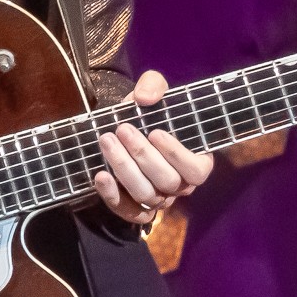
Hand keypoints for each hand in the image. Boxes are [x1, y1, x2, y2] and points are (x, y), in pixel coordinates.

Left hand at [93, 70, 212, 226]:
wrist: (123, 128)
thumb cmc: (147, 113)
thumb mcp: (152, 92)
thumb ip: (154, 85)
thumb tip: (145, 97)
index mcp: (195, 162)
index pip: (196, 170)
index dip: (177, 154)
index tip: (155, 132)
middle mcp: (180, 185)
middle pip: (167, 181)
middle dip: (142, 155)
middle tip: (122, 130)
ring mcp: (158, 200)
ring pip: (145, 194)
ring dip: (124, 168)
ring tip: (107, 141)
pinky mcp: (135, 209)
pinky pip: (127, 211)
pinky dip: (112, 195)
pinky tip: (100, 175)